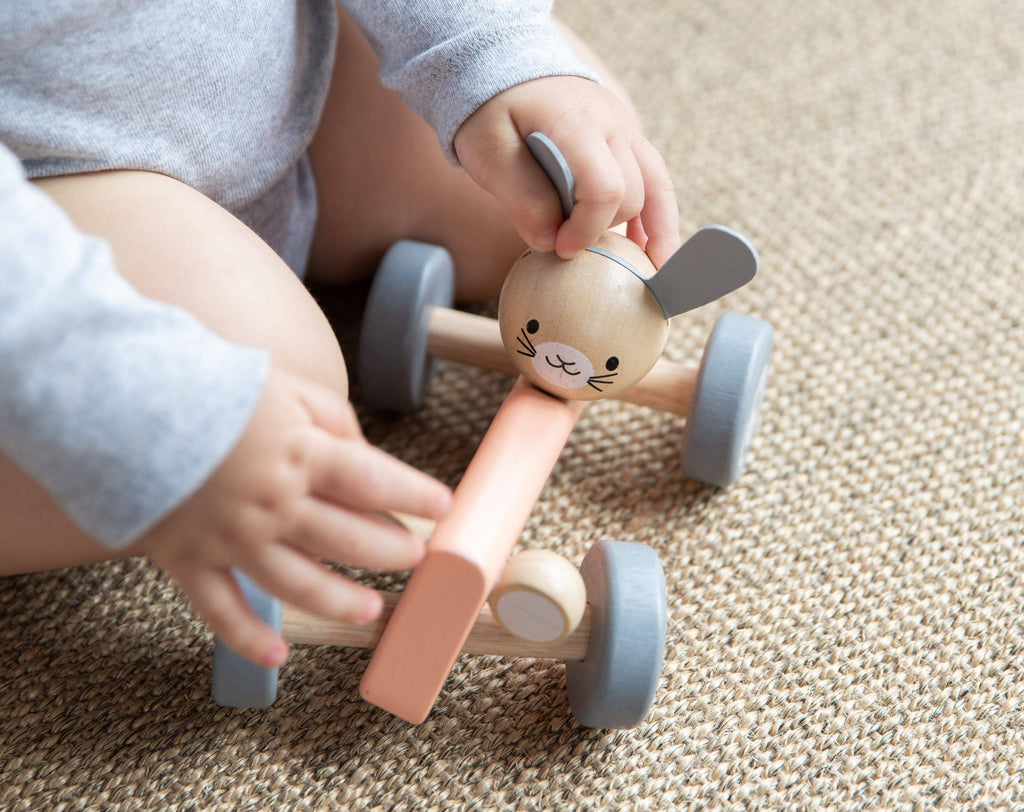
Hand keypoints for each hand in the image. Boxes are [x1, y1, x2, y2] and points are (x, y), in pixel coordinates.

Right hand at [136, 367, 451, 667]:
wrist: (119, 401)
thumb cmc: (211, 388)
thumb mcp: (285, 387)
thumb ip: (332, 419)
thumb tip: (365, 454)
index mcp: (301, 454)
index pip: (376, 480)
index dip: (416, 494)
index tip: (443, 505)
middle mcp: (274, 503)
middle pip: (350, 539)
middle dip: (392, 550)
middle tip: (416, 558)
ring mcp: (232, 538)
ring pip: (301, 584)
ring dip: (342, 602)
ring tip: (371, 610)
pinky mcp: (188, 560)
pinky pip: (222, 611)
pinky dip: (249, 639)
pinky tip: (278, 656)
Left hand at [453, 76, 680, 267]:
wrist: (505, 66)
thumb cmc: (491, 109)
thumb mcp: (487, 150)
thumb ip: (519, 196)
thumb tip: (549, 242)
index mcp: (577, 122)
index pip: (604, 188)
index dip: (587, 230)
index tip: (560, 249)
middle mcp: (612, 123)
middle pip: (630, 194)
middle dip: (603, 230)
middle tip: (569, 250)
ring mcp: (626, 129)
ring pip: (656, 188)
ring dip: (653, 231)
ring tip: (653, 272)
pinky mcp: (627, 140)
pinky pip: (655, 181)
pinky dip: (658, 218)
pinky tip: (655, 252)